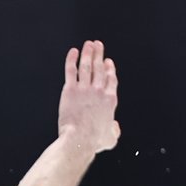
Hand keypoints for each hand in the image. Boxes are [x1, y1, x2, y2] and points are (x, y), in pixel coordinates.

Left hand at [57, 39, 119, 153]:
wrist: (79, 139)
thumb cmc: (94, 141)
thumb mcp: (110, 139)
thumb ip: (115, 131)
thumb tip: (115, 127)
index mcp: (110, 100)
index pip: (111, 79)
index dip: (109, 69)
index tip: (108, 62)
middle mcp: (99, 91)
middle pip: (100, 68)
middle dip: (99, 54)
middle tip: (98, 45)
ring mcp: (85, 89)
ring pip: (87, 66)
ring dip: (88, 53)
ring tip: (88, 44)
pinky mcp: (70, 90)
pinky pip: (71, 70)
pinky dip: (72, 59)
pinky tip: (73, 52)